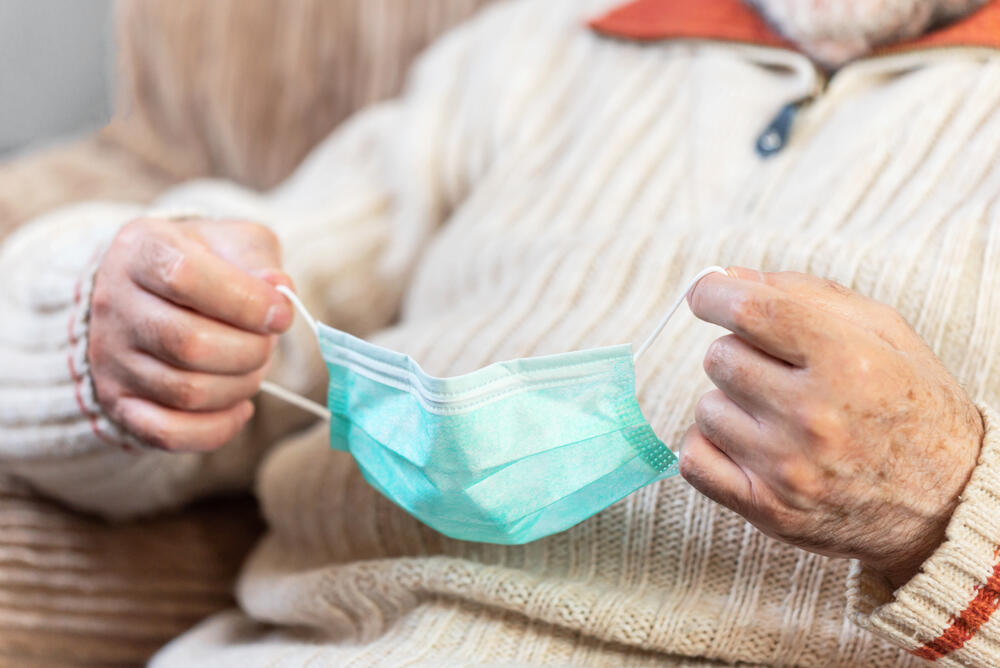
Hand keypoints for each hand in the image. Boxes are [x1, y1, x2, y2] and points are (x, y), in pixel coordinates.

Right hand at [89, 218, 292, 451]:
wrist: (146, 293)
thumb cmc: (204, 263)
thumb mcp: (233, 242)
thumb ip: (260, 260)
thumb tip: (280, 293)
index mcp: (141, 251)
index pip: (185, 276)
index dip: (245, 301)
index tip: (280, 314)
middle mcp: (115, 304)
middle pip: (190, 343)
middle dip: (250, 350)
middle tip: (268, 343)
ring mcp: (111, 358)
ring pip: (186, 392)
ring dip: (241, 386)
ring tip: (253, 367)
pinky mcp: (117, 402)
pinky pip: (168, 433)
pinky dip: (218, 429)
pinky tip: (240, 407)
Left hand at [680, 267, 983, 588]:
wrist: (951, 502)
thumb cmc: (912, 404)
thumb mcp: (883, 331)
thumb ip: (803, 293)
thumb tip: (726, 277)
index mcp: (846, 361)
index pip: (749, 311)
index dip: (713, 294)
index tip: (707, 293)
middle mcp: (814, 416)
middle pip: (720, 358)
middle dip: (739, 353)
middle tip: (774, 370)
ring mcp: (787, 468)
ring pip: (706, 408)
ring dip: (730, 404)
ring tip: (776, 415)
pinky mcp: (767, 508)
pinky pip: (694, 459)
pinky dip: (710, 447)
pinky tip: (745, 443)